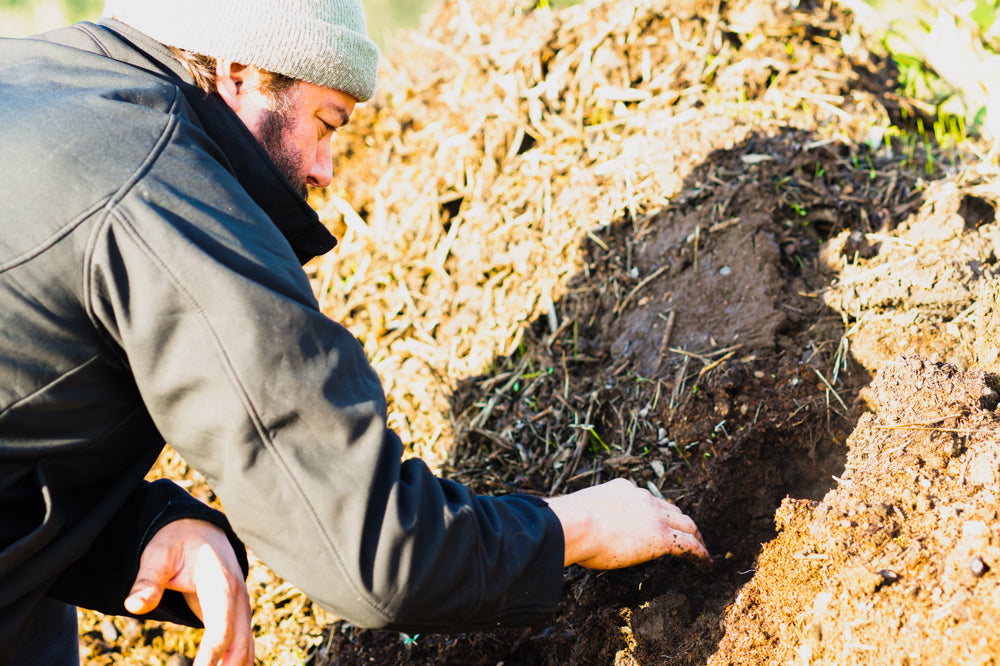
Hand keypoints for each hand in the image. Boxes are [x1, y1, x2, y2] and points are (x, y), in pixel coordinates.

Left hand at [124, 518, 253, 665]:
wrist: (200, 529)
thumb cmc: (177, 543)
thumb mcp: (158, 556)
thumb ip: (148, 581)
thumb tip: (134, 605)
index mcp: (221, 585)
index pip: (222, 629)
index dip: (211, 656)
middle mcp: (238, 599)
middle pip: (241, 645)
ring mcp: (241, 607)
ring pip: (246, 648)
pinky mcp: (236, 615)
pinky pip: (243, 644)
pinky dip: (235, 662)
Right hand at [545, 478, 709, 568]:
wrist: (574, 524)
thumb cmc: (568, 522)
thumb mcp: (579, 511)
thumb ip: (586, 516)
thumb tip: (574, 527)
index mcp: (623, 488)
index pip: (646, 499)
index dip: (656, 510)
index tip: (657, 518)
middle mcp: (642, 497)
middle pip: (671, 508)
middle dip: (680, 519)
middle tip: (686, 532)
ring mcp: (654, 515)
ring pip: (686, 523)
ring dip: (694, 534)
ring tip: (700, 546)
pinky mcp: (662, 536)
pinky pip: (689, 545)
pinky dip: (700, 553)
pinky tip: (705, 563)